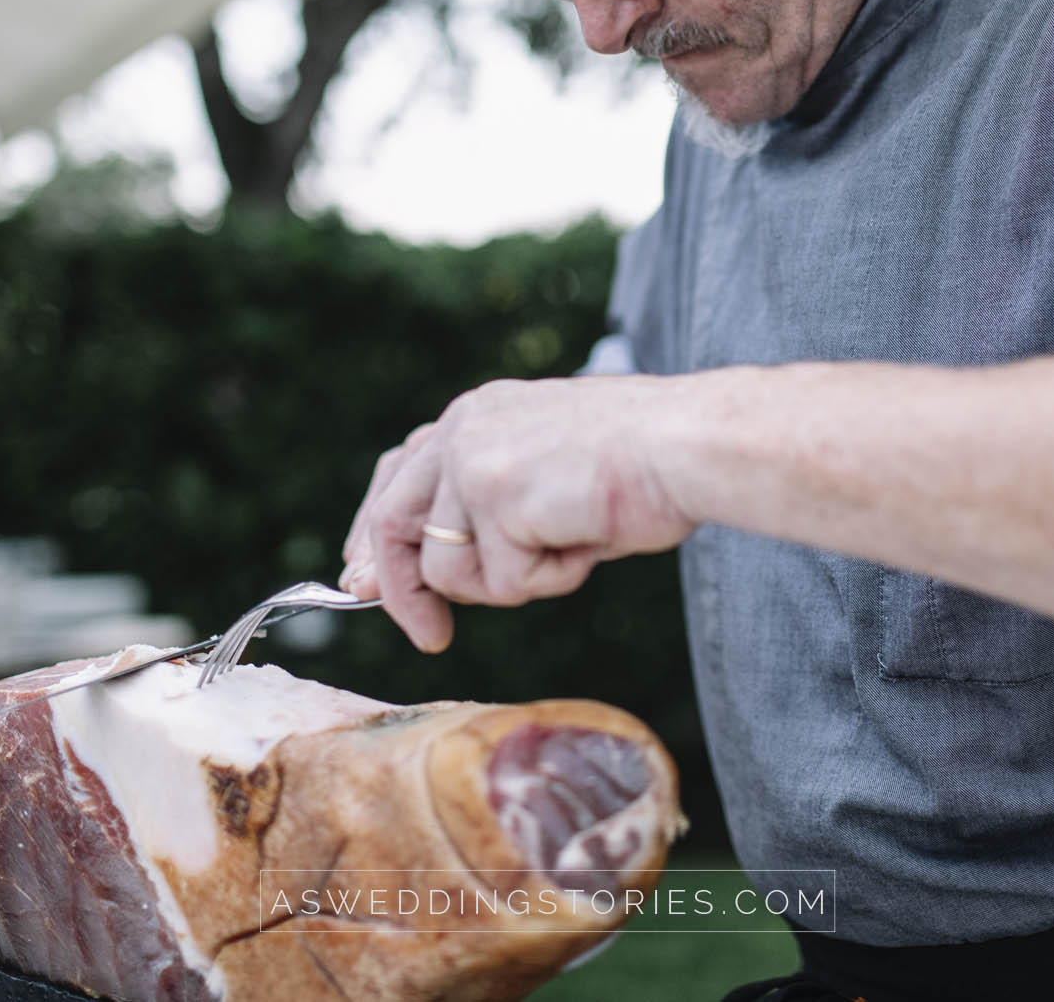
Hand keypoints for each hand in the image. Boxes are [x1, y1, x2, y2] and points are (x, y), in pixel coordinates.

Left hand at [338, 377, 694, 651]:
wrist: (689, 443)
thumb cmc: (644, 466)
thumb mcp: (549, 480)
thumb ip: (488, 516)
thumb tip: (432, 578)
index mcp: (477, 414)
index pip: (399, 474)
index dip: (375, 533)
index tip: (364, 579)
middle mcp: (463, 428)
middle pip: (393, 525)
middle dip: (402, 593)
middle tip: (431, 638)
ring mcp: (472, 461)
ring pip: (451, 571)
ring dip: (514, 582)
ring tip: (572, 545)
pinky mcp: (494, 496)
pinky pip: (503, 581)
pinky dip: (550, 580)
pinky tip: (586, 540)